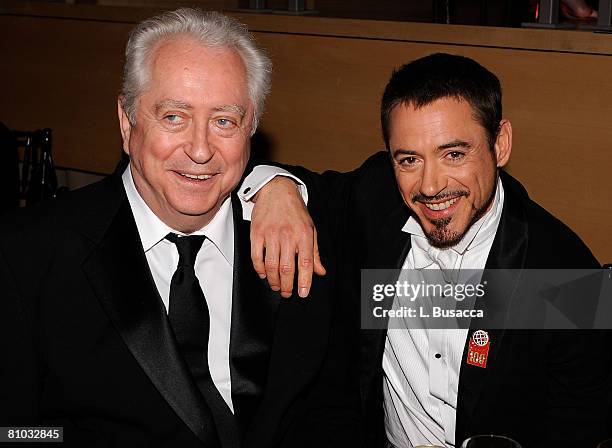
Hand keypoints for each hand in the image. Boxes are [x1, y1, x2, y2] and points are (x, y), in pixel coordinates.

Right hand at [250, 177, 325, 297]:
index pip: (306, 264)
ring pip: (271, 265)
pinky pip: (256, 256)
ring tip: (276, 286)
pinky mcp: (256, 233)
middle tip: (287, 293)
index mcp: (303, 235)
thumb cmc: (295, 210)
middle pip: (286, 268)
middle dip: (287, 286)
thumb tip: (320, 271)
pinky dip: (259, 269)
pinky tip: (263, 273)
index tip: (303, 293)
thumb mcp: (311, 229)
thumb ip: (315, 252)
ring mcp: (271, 234)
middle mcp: (287, 235)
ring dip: (273, 280)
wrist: (277, 190)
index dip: (304, 281)